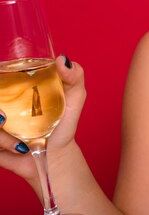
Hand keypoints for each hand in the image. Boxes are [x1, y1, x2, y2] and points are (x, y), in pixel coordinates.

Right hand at [0, 55, 85, 185]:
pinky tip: (18, 148)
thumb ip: (74, 75)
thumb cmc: (63, 124)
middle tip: (3, 118)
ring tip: (22, 142)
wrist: (55, 156)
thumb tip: (61, 58)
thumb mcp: (75, 97)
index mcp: (13, 86)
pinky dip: (2, 145)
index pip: (2, 79)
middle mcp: (1, 102)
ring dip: (1, 136)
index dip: (2, 81)